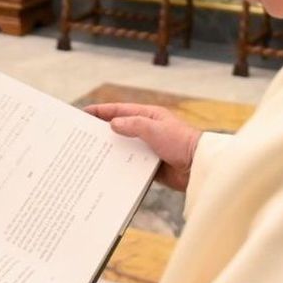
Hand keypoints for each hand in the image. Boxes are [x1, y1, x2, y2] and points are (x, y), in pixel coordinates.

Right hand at [85, 102, 200, 190]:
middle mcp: (148, 131)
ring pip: (125, 148)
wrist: (199, 167)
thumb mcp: (154, 129)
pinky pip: (132, 164)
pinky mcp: (151, 165)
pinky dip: (122, 166)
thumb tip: (113, 124)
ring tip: (91, 155)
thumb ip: (133, 125)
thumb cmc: (181, 143)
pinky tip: (108, 171)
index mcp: (149, 116)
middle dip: (103, 132)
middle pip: (120, 129)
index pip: (120, 111)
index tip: (84, 113)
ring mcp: (149, 148)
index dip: (102, 111)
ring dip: (111, 151)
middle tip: (83, 136)